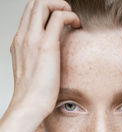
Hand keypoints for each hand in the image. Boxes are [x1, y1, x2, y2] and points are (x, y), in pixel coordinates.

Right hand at [9, 0, 80, 118]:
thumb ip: (37, 60)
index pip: (29, 13)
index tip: (59, 19)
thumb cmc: (34, 95)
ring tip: (72, 18)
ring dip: (61, 5)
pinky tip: (77, 25)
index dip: (46, 9)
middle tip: (67, 15)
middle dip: (53, 3)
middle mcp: (23, 37)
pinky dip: (70, 15)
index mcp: (19, 43)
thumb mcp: (32, 72)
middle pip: (34, 3)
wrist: (29, 105)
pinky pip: (58, 16)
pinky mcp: (46, 45)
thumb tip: (50, 60)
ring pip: (43, 3)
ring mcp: (32, 39)